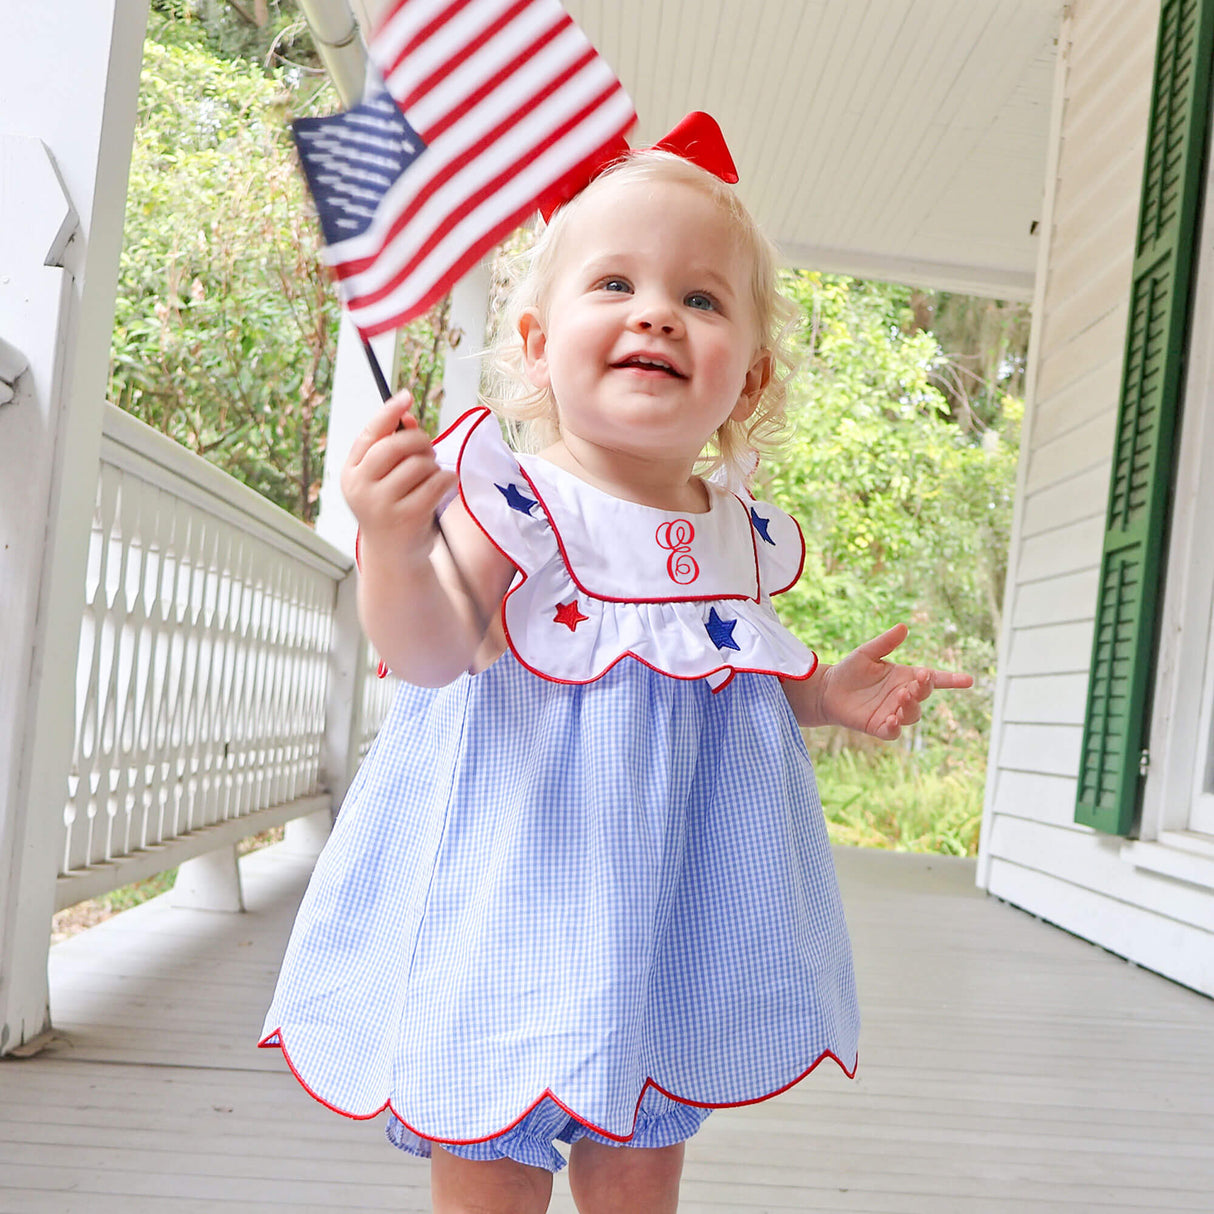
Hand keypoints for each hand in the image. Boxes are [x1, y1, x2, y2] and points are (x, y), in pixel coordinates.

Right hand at [340, 393, 455, 561]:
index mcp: (351, 473)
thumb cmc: (392, 508)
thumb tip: (409, 418)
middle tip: (429, 449)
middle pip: (396, 446)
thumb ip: (394, 448)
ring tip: (431, 477)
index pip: (369, 434)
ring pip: (420, 464)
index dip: (389, 412)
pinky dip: (447, 479)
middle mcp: (361, 488)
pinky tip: (444, 485)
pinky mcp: (407, 517)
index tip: (406, 396)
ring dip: (434, 466)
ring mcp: (382, 504)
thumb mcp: (385, 479)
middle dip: (419, 441)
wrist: (395, 556)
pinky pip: (436, 482)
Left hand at [818, 623, 972, 740]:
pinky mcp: (879, 726)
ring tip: (901, 695)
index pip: (934, 679)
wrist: (828, 689)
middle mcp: (903, 695)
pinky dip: (894, 727)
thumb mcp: (867, 653)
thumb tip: (904, 627)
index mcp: (905, 677)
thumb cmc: (851, 670)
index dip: (952, 680)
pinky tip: (891, 718)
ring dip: (910, 706)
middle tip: (916, 680)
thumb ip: (885, 643)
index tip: (968, 680)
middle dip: (923, 688)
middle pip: (924, 696)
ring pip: (912, 715)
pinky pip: (893, 732)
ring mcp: (892, 712)